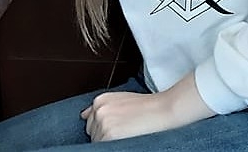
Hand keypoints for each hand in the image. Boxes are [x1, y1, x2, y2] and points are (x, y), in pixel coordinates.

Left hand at [80, 72, 214, 141]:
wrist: (164, 110)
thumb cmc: (147, 106)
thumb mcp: (121, 100)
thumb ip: (103, 107)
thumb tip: (83, 115)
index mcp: (100, 100)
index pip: (91, 122)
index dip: (105, 128)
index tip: (117, 128)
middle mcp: (98, 110)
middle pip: (92, 133)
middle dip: (104, 134)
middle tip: (125, 131)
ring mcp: (102, 123)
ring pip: (97, 142)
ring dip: (109, 142)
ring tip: (127, 134)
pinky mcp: (108, 135)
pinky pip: (102, 147)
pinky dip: (113, 146)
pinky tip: (126, 139)